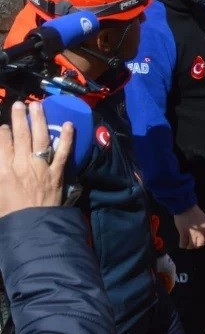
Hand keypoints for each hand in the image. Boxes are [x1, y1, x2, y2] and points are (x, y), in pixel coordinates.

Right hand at [0, 101, 72, 215]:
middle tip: (20, 104)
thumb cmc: (8, 215)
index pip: (2, 144)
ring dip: (39, 121)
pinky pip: (63, 153)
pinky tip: (69, 124)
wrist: (31, 228)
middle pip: (20, 136)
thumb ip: (0, 174)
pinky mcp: (57, 174)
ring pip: (40, 139)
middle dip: (19, 118)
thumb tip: (2, 160)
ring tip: (38, 106)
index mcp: (2, 171)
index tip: (3, 125)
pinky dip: (67, 138)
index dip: (2, 132)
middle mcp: (21, 165)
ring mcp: (40, 168)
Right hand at [175, 204, 204, 248]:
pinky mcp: (183, 233)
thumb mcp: (203, 219)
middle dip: (196, 245)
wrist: (185, 207)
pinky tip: (182, 244)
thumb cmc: (194, 212)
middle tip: (192, 243)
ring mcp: (192, 233)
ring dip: (189, 246)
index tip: (200, 242)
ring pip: (191, 246)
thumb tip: (202, 234)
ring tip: (187, 244)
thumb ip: (203, 227)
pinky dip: (182, 245)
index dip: (203, 242)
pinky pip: (183, 244)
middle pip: (199, 245)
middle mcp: (200, 232)